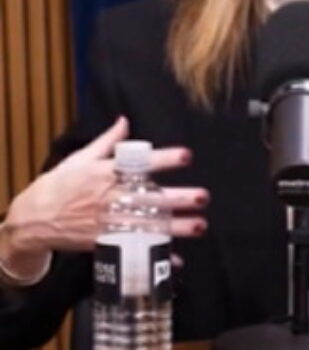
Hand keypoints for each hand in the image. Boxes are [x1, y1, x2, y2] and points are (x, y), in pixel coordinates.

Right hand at [0, 117, 209, 270]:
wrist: (33, 219)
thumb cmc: (58, 185)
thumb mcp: (79, 159)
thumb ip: (107, 142)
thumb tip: (125, 121)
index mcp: (104, 173)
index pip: (138, 164)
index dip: (162, 159)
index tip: (186, 155)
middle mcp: (109, 197)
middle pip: (148, 198)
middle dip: (176, 198)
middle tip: (202, 197)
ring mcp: (108, 222)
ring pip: (146, 225)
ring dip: (174, 227)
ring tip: (199, 225)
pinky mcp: (105, 241)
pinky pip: (133, 249)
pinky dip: (153, 255)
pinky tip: (175, 259)